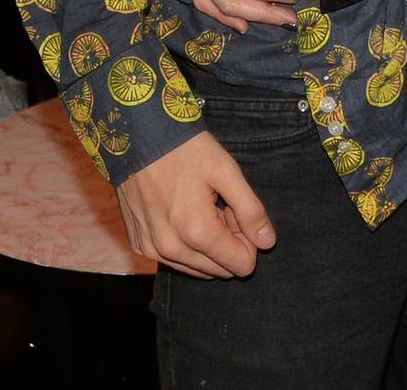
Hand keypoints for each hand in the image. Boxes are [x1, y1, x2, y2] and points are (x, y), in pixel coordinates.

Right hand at [117, 132, 275, 277]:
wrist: (139, 135)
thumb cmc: (186, 149)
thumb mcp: (227, 171)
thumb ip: (250, 210)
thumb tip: (268, 243)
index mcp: (197, 232)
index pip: (240, 265)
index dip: (246, 237)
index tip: (234, 209)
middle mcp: (171, 250)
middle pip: (219, 270)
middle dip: (227, 242)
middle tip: (220, 205)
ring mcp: (151, 250)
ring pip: (196, 268)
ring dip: (206, 244)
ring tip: (201, 206)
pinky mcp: (139, 245)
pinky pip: (173, 260)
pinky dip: (184, 243)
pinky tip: (181, 211)